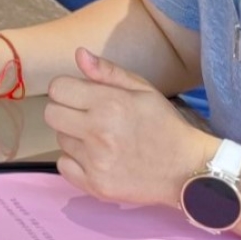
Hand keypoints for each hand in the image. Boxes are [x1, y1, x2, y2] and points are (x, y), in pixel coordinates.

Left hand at [47, 50, 218, 207]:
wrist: (189, 169)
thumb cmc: (165, 126)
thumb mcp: (144, 91)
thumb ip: (108, 72)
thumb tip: (79, 54)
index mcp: (110, 104)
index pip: (58, 88)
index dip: (68, 90)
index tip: (82, 97)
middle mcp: (99, 132)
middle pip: (51, 114)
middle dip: (66, 112)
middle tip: (88, 118)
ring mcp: (96, 162)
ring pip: (60, 140)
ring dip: (75, 138)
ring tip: (102, 140)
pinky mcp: (96, 186)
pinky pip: (63, 166)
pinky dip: (75, 163)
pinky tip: (97, 159)